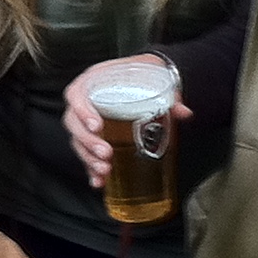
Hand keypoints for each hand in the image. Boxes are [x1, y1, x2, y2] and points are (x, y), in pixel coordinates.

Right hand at [62, 55, 185, 188]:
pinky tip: (99, 181)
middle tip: (107, 153)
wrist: (145, 77)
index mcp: (93, 82)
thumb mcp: (155, 79)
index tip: (97, 126)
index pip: (77, 95)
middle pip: (74, 123)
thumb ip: (169, 97)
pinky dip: (90, 169)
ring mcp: (86, 121)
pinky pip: (85, 154)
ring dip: (89, 158)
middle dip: (88, 142)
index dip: (83, 112)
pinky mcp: (93, 137)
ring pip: (78, 141)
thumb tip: (183, 113)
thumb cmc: (142, 75)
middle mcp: (85, 101)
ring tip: (105, 170)